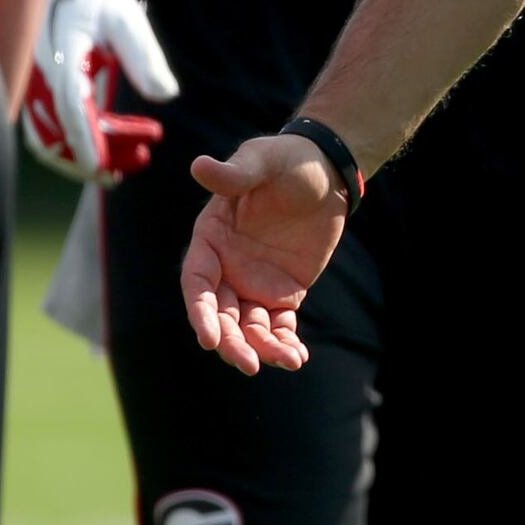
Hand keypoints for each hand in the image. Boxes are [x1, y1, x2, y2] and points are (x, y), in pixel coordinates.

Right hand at [19, 0, 180, 184]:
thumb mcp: (127, 19)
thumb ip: (144, 56)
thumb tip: (166, 95)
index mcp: (62, 51)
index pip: (69, 103)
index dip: (84, 139)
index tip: (103, 167)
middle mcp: (41, 73)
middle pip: (55, 132)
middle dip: (92, 157)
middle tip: (141, 160)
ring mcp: (35, 85)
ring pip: (49, 138)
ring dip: (85, 157)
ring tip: (131, 163)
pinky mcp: (40, 93)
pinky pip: (50, 130)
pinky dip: (78, 146)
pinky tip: (112, 149)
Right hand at [182, 132, 344, 375]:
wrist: (326, 171)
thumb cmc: (287, 160)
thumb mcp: (261, 160)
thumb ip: (234, 173)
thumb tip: (199, 166)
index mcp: (211, 239)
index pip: (198, 283)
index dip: (201, 312)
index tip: (209, 338)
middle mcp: (227, 267)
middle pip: (220, 314)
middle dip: (231, 342)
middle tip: (248, 364)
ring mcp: (253, 283)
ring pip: (249, 326)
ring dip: (261, 348)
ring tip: (287, 360)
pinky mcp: (283, 293)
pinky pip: (279, 325)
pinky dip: (285, 343)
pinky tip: (297, 357)